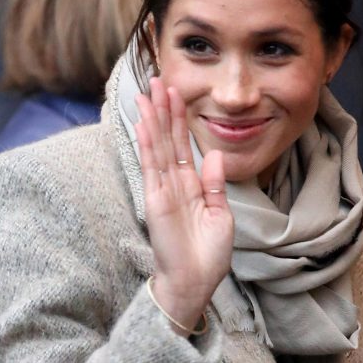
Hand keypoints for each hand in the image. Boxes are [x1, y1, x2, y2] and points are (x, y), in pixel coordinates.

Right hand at [135, 77, 232, 333]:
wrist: (195, 283)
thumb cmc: (208, 255)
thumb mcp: (220, 215)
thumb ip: (214, 185)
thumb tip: (213, 154)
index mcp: (192, 186)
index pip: (183, 145)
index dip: (179, 119)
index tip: (177, 92)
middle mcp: (174, 184)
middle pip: (167, 138)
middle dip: (163, 109)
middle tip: (158, 79)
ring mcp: (162, 190)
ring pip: (156, 147)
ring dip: (152, 119)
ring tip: (147, 92)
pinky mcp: (155, 201)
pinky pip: (151, 167)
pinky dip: (147, 145)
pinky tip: (143, 124)